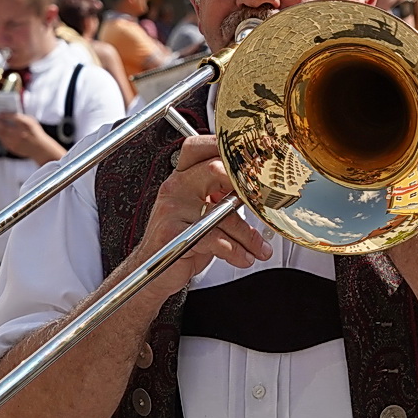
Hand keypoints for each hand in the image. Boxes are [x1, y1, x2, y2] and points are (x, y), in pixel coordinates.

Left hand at [0, 111, 57, 160]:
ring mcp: (16, 141)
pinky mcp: (13, 148)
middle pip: (4, 126)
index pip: (13, 117)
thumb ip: (21, 117)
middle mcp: (20, 133)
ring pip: (1, 135)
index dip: (4, 115)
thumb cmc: (35, 132)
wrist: (40, 149)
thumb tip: (8, 113)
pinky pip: (3, 141)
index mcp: (26, 124)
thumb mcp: (32, 122)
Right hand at [134, 134, 271, 300]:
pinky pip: (213, 238)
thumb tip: (260, 189)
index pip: (202, 147)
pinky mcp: (173, 233)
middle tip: (265, 204)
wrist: (152, 270)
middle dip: (246, 188)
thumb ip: (225, 194)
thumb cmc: (183, 238)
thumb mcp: (204, 211)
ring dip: (248, 235)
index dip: (228, 148)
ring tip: (260, 248)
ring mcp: (172, 208)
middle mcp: (176, 186)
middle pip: (215, 170)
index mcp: (184, 175)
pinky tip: (244, 257)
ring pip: (221, 213)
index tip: (255, 160)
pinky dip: (235, 250)